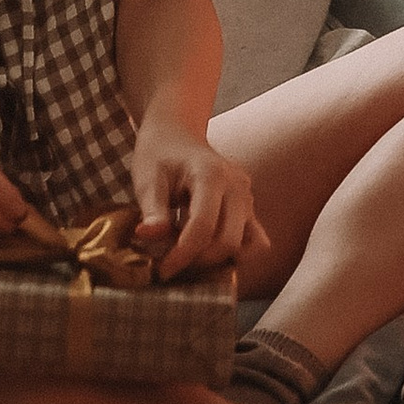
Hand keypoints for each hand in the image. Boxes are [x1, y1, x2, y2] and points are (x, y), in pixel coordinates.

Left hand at [130, 116, 262, 281]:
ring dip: (220, 260)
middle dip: (199, 261)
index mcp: (211, 175)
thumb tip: (149, 236)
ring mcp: (247, 198)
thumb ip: (152, 210)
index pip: (202, 228)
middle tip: (173, 263)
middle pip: (229, 242)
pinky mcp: (249, 208)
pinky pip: (255, 240)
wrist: (176, 133)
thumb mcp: (147, 178)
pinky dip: (235, 253)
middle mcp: (237, 187)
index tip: (162, 270)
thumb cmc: (159, 154)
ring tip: (191, 255)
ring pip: (249, 246)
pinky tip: (208, 249)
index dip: (182, 255)